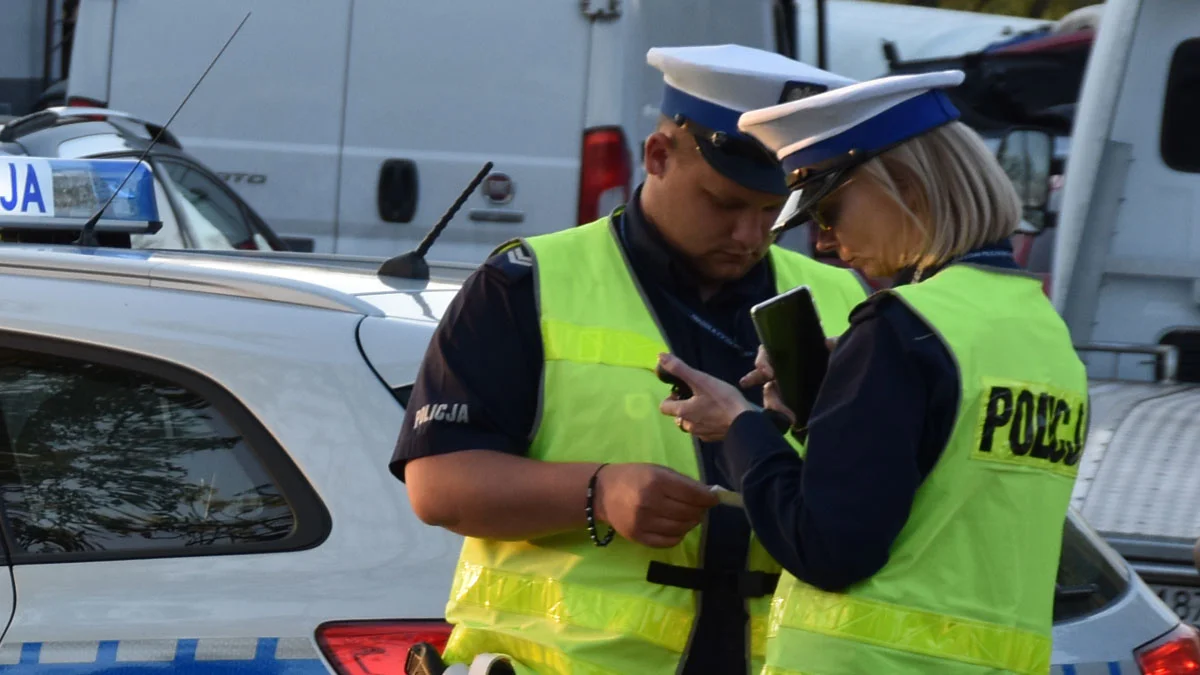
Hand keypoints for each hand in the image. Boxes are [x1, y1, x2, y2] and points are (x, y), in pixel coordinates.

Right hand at [594, 463, 718, 547]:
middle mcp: (650, 502)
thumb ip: (682, 482)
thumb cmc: (634, 477)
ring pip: (681, 528)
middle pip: (689, 512)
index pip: (693, 494)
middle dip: (700, 510)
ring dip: (691, 523)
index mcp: (656, 481)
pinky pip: (668, 541)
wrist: (602, 492)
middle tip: (700, 507)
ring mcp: (644, 522)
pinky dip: (678, 535)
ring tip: (690, 516)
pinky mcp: (639, 537)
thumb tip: (707, 494)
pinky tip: (677, 527)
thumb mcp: (657, 470)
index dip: (708, 498)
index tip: (713, 498)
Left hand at [658, 353, 755, 441]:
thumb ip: (680, 369)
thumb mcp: (701, 380)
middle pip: (677, 415)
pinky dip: (706, 423)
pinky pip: (703, 430)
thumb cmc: (722, 400)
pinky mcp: (712, 438)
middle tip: (698, 395)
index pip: (664, 406)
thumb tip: (660, 356)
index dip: (670, 397)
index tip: (682, 390)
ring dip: (695, 415)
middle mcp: (688, 425)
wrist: (745, 422)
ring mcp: (700, 434)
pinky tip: (718, 415)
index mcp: (682, 411)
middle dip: (683, 405)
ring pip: (690, 423)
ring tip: (709, 404)